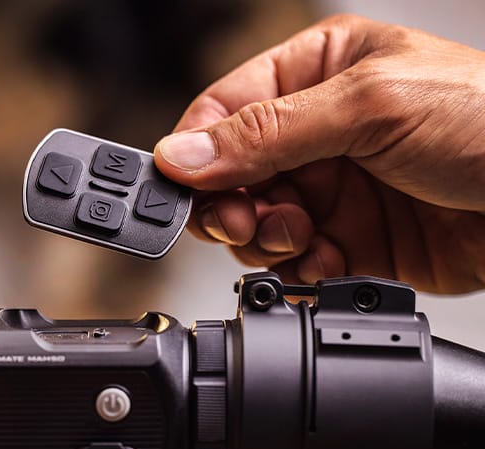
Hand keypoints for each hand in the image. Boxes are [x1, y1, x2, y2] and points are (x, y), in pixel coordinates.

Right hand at [154, 14, 484, 293]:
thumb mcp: (368, 107)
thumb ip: (267, 134)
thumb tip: (185, 154)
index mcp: (316, 73)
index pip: (223, 111)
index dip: (198, 153)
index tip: (187, 186)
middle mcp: (316, 132)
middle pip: (230, 177)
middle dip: (232, 205)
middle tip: (248, 220)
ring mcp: (332, 189)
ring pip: (255, 225)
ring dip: (267, 240)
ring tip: (302, 235)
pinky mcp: (350, 240)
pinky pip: (293, 263)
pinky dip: (299, 270)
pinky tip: (327, 259)